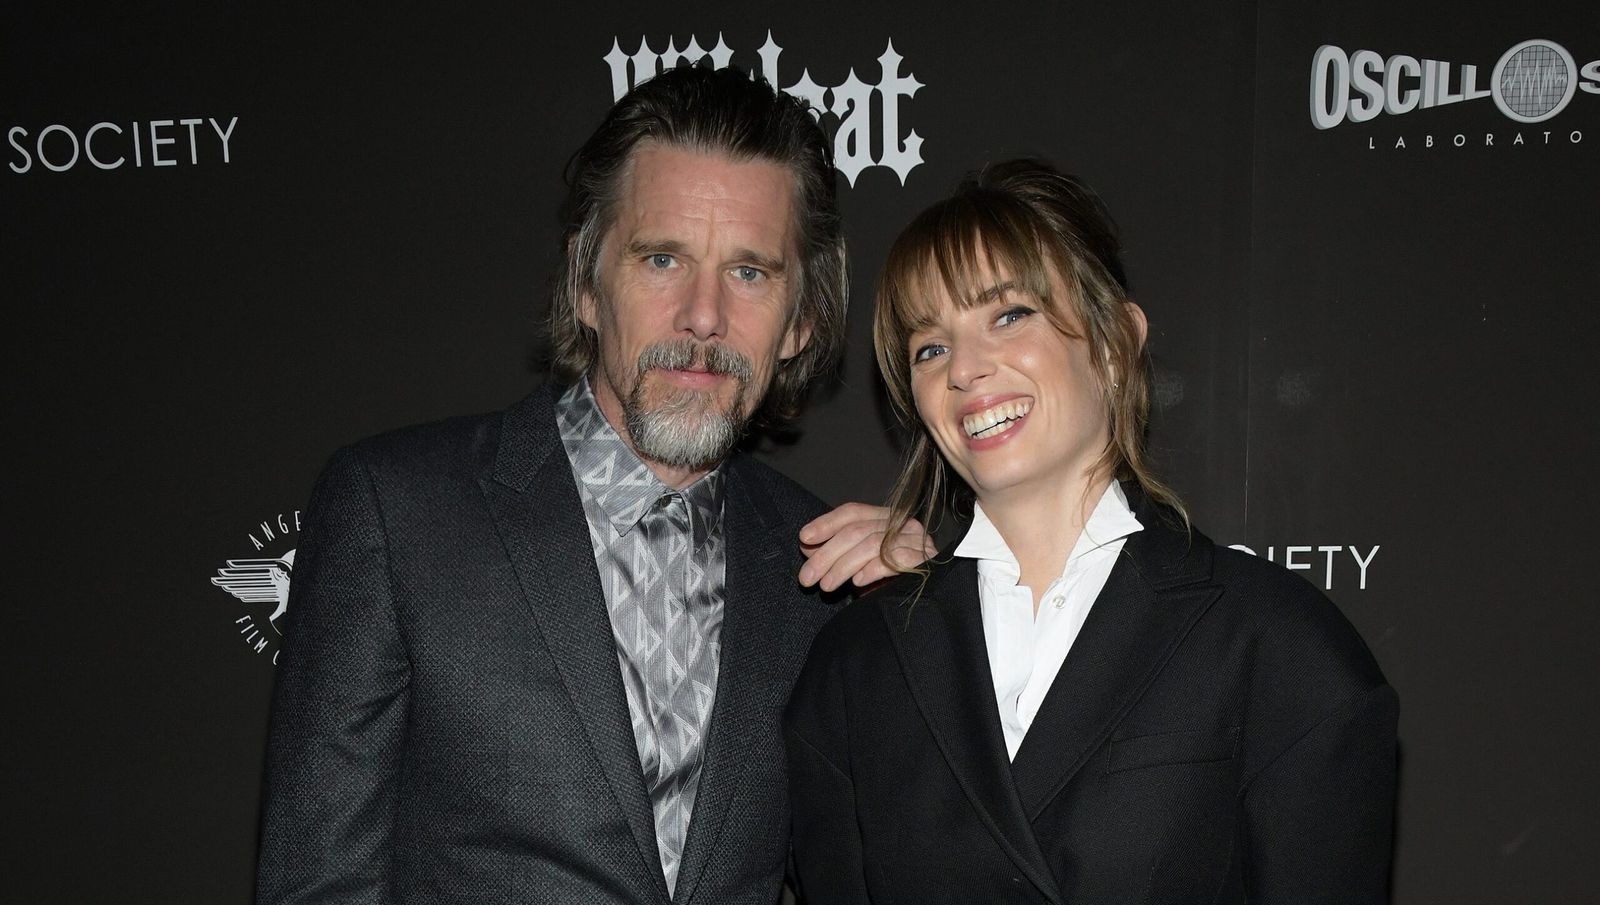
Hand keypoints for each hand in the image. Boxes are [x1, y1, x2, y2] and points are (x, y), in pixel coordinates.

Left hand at [797, 502, 935, 591]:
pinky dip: (872, 570)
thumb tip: (807, 544)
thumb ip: (835, 550)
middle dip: (827, 553)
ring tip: (826, 585)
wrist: (924, 606)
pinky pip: (894, 560)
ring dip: (842, 566)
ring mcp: (917, 542)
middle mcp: (904, 525)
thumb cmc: (886, 583)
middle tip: (808, 576)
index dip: (826, 523)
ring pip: (871, 544)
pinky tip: (858, 583)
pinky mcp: (926, 562)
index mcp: (887, 518)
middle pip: (857, 530)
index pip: (853, 512)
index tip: (804, 538)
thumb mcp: (856, 563)